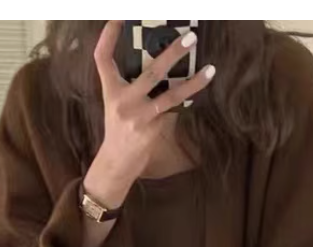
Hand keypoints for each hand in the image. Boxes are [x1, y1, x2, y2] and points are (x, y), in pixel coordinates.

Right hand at [84, 20, 215, 207]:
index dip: (108, 36)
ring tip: (210, 69)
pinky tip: (200, 89)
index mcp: (111, 91)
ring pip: (170, 96)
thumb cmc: (120, 129)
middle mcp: (122, 102)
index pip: (103, 58)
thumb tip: (164, 62)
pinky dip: (186, 101)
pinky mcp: (151, 130)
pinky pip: (173, 112)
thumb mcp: (118, 104)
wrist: (116, 163)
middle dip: (172, 53)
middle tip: (190, 37)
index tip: (118, 17)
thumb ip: (133, 85)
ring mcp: (138, 117)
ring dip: (192, 82)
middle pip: (150, 72)